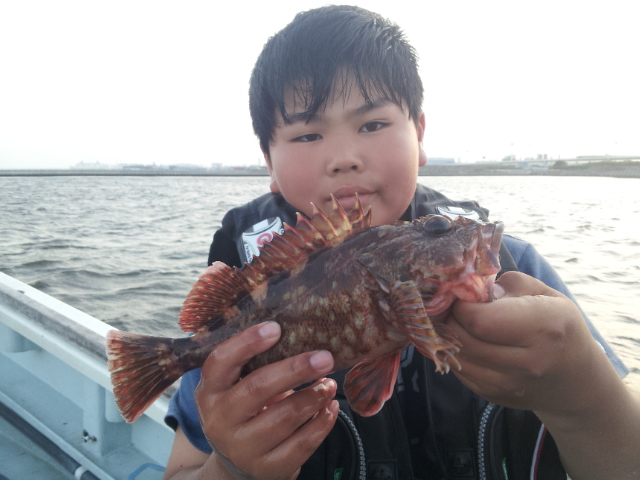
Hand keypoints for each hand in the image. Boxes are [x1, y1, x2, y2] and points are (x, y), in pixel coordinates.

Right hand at [195, 321, 338, 479]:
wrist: (237, 465)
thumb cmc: (244, 411)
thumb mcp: (236, 388)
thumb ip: (255, 363)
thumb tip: (301, 331)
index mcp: (209, 391)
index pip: (220, 361)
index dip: (247, 342)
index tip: (276, 328)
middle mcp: (220, 420)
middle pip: (258, 387)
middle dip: (296, 369)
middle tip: (325, 357)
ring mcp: (243, 448)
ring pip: (285, 416)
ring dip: (314, 395)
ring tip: (330, 383)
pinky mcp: (268, 469)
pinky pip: (302, 444)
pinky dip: (322, 423)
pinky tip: (330, 407)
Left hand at [445, 271, 603, 413]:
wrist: (576, 381)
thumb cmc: (559, 327)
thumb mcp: (548, 296)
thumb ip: (512, 283)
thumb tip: (478, 289)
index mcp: (546, 328)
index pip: (481, 319)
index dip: (463, 305)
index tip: (465, 296)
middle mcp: (530, 361)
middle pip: (465, 339)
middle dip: (452, 319)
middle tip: (457, 308)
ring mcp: (511, 385)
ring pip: (458, 357)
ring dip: (451, 337)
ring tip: (460, 323)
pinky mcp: (495, 397)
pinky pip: (460, 372)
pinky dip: (457, 354)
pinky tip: (468, 342)